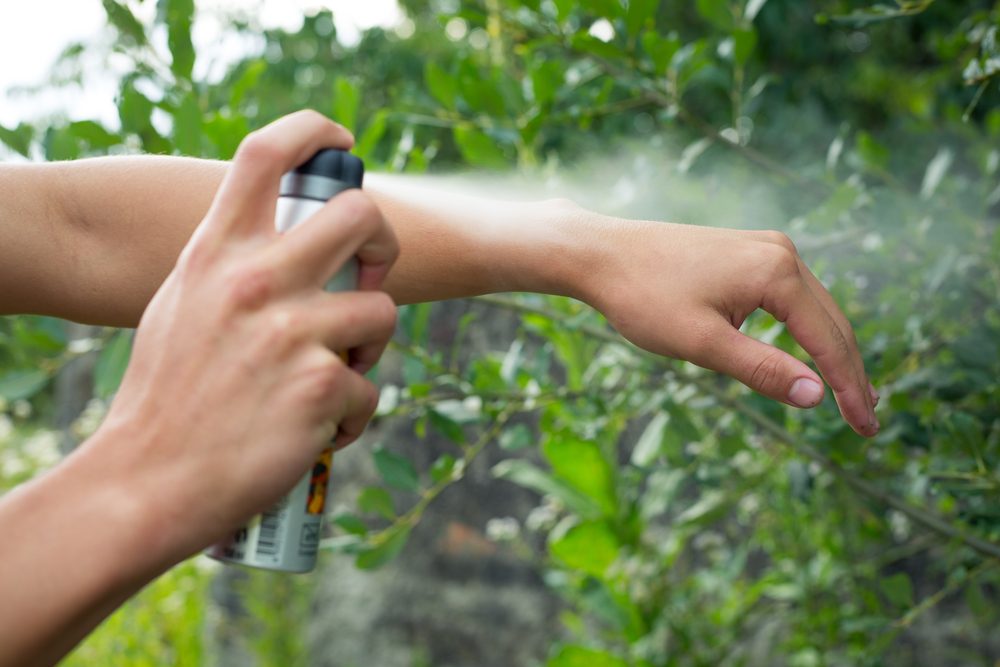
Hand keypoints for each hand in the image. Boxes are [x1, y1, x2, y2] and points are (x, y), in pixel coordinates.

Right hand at [82, 111, 398, 562]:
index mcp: (215, 253)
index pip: (265, 153)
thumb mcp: (183, 306)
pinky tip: (318, 434)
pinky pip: (370, 390)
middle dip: (383, 246)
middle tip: (370, 284)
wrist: (144, 483)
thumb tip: (288, 245)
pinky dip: (352, 417)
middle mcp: (254, 280)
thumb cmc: (166, 397)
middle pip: (361, 213)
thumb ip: (231, 267)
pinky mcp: (321, 384)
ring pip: (382, 312)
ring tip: (335, 381)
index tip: (342, 144)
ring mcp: (290, 330)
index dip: (314, 132)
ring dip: (369, 351)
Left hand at [575, 215, 877, 436]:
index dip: (848, 388)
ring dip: (830, 350)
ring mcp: (764, 247)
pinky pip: (790, 296)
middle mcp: (780, 251)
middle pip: (831, 321)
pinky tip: (809, 352)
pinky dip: (804, 329)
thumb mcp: (702, 343)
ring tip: (849, 394)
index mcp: (777, 272)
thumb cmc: (643, 297)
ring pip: (813, 308)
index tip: (866, 428)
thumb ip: (761, 369)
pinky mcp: (746, 251)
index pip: (828, 339)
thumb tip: (818, 396)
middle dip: (849, 372)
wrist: (600, 254)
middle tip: (867, 422)